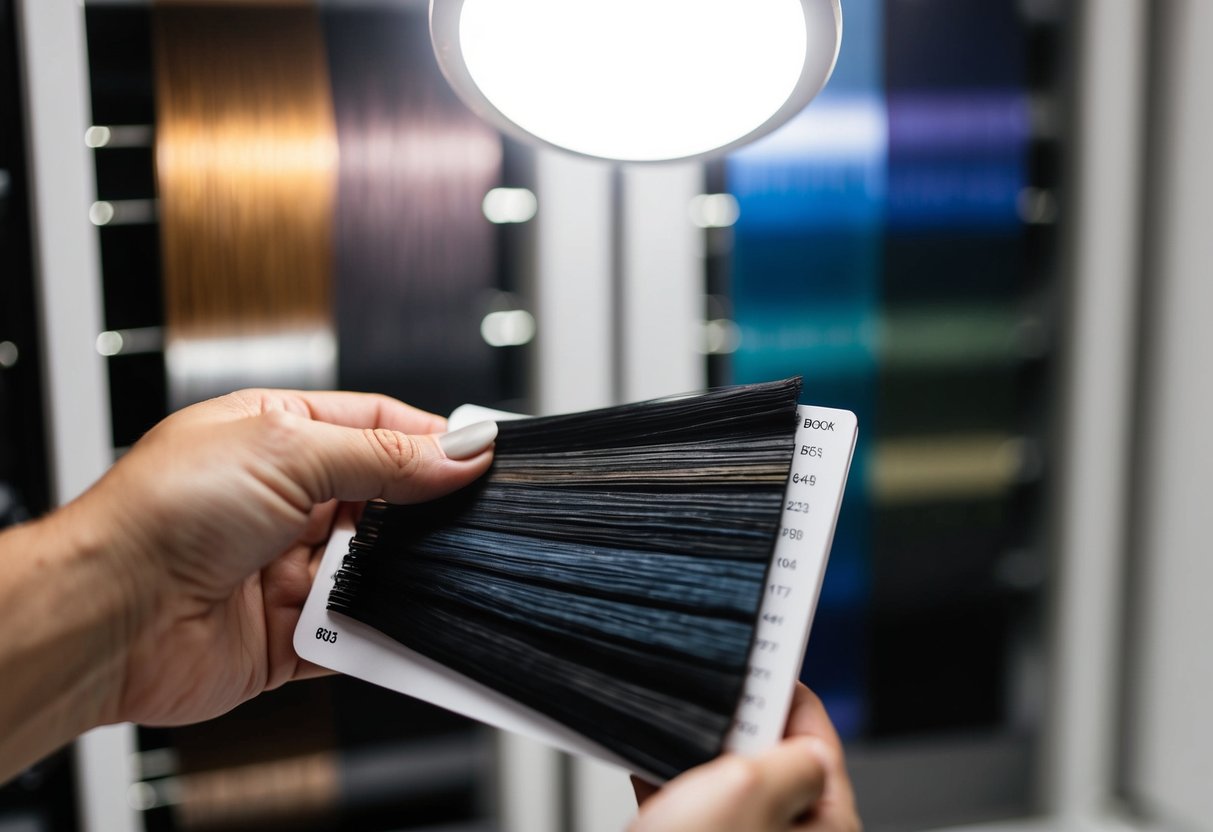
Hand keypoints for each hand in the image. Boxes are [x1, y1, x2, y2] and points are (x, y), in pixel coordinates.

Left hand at [73, 390, 494, 727]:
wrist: (107, 615)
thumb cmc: (161, 514)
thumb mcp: (287, 450)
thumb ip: (383, 455)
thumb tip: (458, 450)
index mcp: (277, 436)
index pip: (377, 427)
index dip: (431, 440)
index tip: (481, 455)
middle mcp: (283, 500)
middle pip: (384, 500)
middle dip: (423, 511)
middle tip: (470, 516)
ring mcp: (286, 566)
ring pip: (377, 568)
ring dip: (400, 572)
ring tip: (424, 568)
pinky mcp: (288, 633)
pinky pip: (356, 632)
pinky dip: (381, 631)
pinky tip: (393, 619)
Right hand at [631, 684, 859, 831]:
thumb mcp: (750, 792)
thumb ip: (790, 754)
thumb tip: (804, 739)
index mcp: (827, 828)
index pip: (817, 738)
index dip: (786, 689)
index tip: (761, 653)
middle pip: (773, 758)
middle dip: (735, 725)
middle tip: (708, 695)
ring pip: (727, 784)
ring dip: (697, 754)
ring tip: (673, 728)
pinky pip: (693, 809)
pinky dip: (671, 786)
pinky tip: (648, 769)